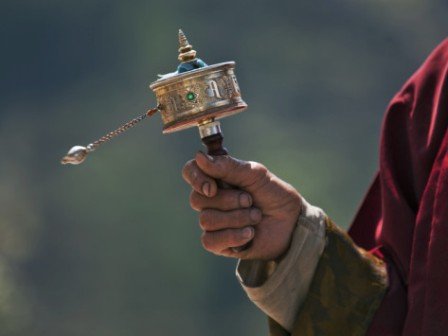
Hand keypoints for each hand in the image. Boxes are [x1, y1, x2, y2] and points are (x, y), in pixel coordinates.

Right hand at [182, 152, 301, 259]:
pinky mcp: (220, 243)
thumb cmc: (273, 194)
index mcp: (217, 177)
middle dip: (227, 201)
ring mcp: (214, 221)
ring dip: (236, 218)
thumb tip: (199, 157)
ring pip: (206, 220)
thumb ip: (228, 166)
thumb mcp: (255, 174)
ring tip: (256, 217)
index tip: (212, 187)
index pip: (190, 171)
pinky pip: (210, 241)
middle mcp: (212, 198)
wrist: (292, 221)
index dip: (196, 178)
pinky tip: (250, 233)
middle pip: (197, 199)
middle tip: (250, 200)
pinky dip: (232, 236)